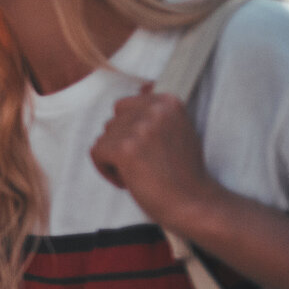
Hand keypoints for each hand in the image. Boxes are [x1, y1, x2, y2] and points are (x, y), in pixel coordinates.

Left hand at [90, 83, 227, 228]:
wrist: (193, 202)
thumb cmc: (184, 172)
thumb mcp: (179, 129)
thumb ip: (159, 112)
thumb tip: (144, 86)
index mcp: (168, 101)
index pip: (125, 106)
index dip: (132, 131)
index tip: (149, 150)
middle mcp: (154, 110)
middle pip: (113, 122)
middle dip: (122, 144)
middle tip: (145, 164)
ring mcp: (139, 128)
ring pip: (104, 138)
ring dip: (115, 159)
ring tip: (141, 172)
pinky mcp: (124, 148)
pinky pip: (96, 152)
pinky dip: (106, 170)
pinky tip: (129, 180)